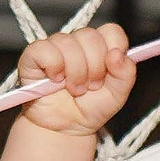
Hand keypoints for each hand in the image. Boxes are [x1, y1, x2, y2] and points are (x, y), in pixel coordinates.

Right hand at [18, 23, 134, 134]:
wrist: (64, 129)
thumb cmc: (89, 109)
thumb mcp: (117, 96)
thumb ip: (125, 74)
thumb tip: (117, 54)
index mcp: (100, 47)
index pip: (111, 31)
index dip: (113, 50)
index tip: (109, 71)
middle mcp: (78, 42)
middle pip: (90, 36)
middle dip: (94, 68)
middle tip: (90, 87)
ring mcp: (55, 46)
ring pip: (68, 43)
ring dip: (75, 72)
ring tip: (74, 89)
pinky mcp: (34, 54)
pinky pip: (45, 49)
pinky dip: (53, 66)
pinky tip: (54, 79)